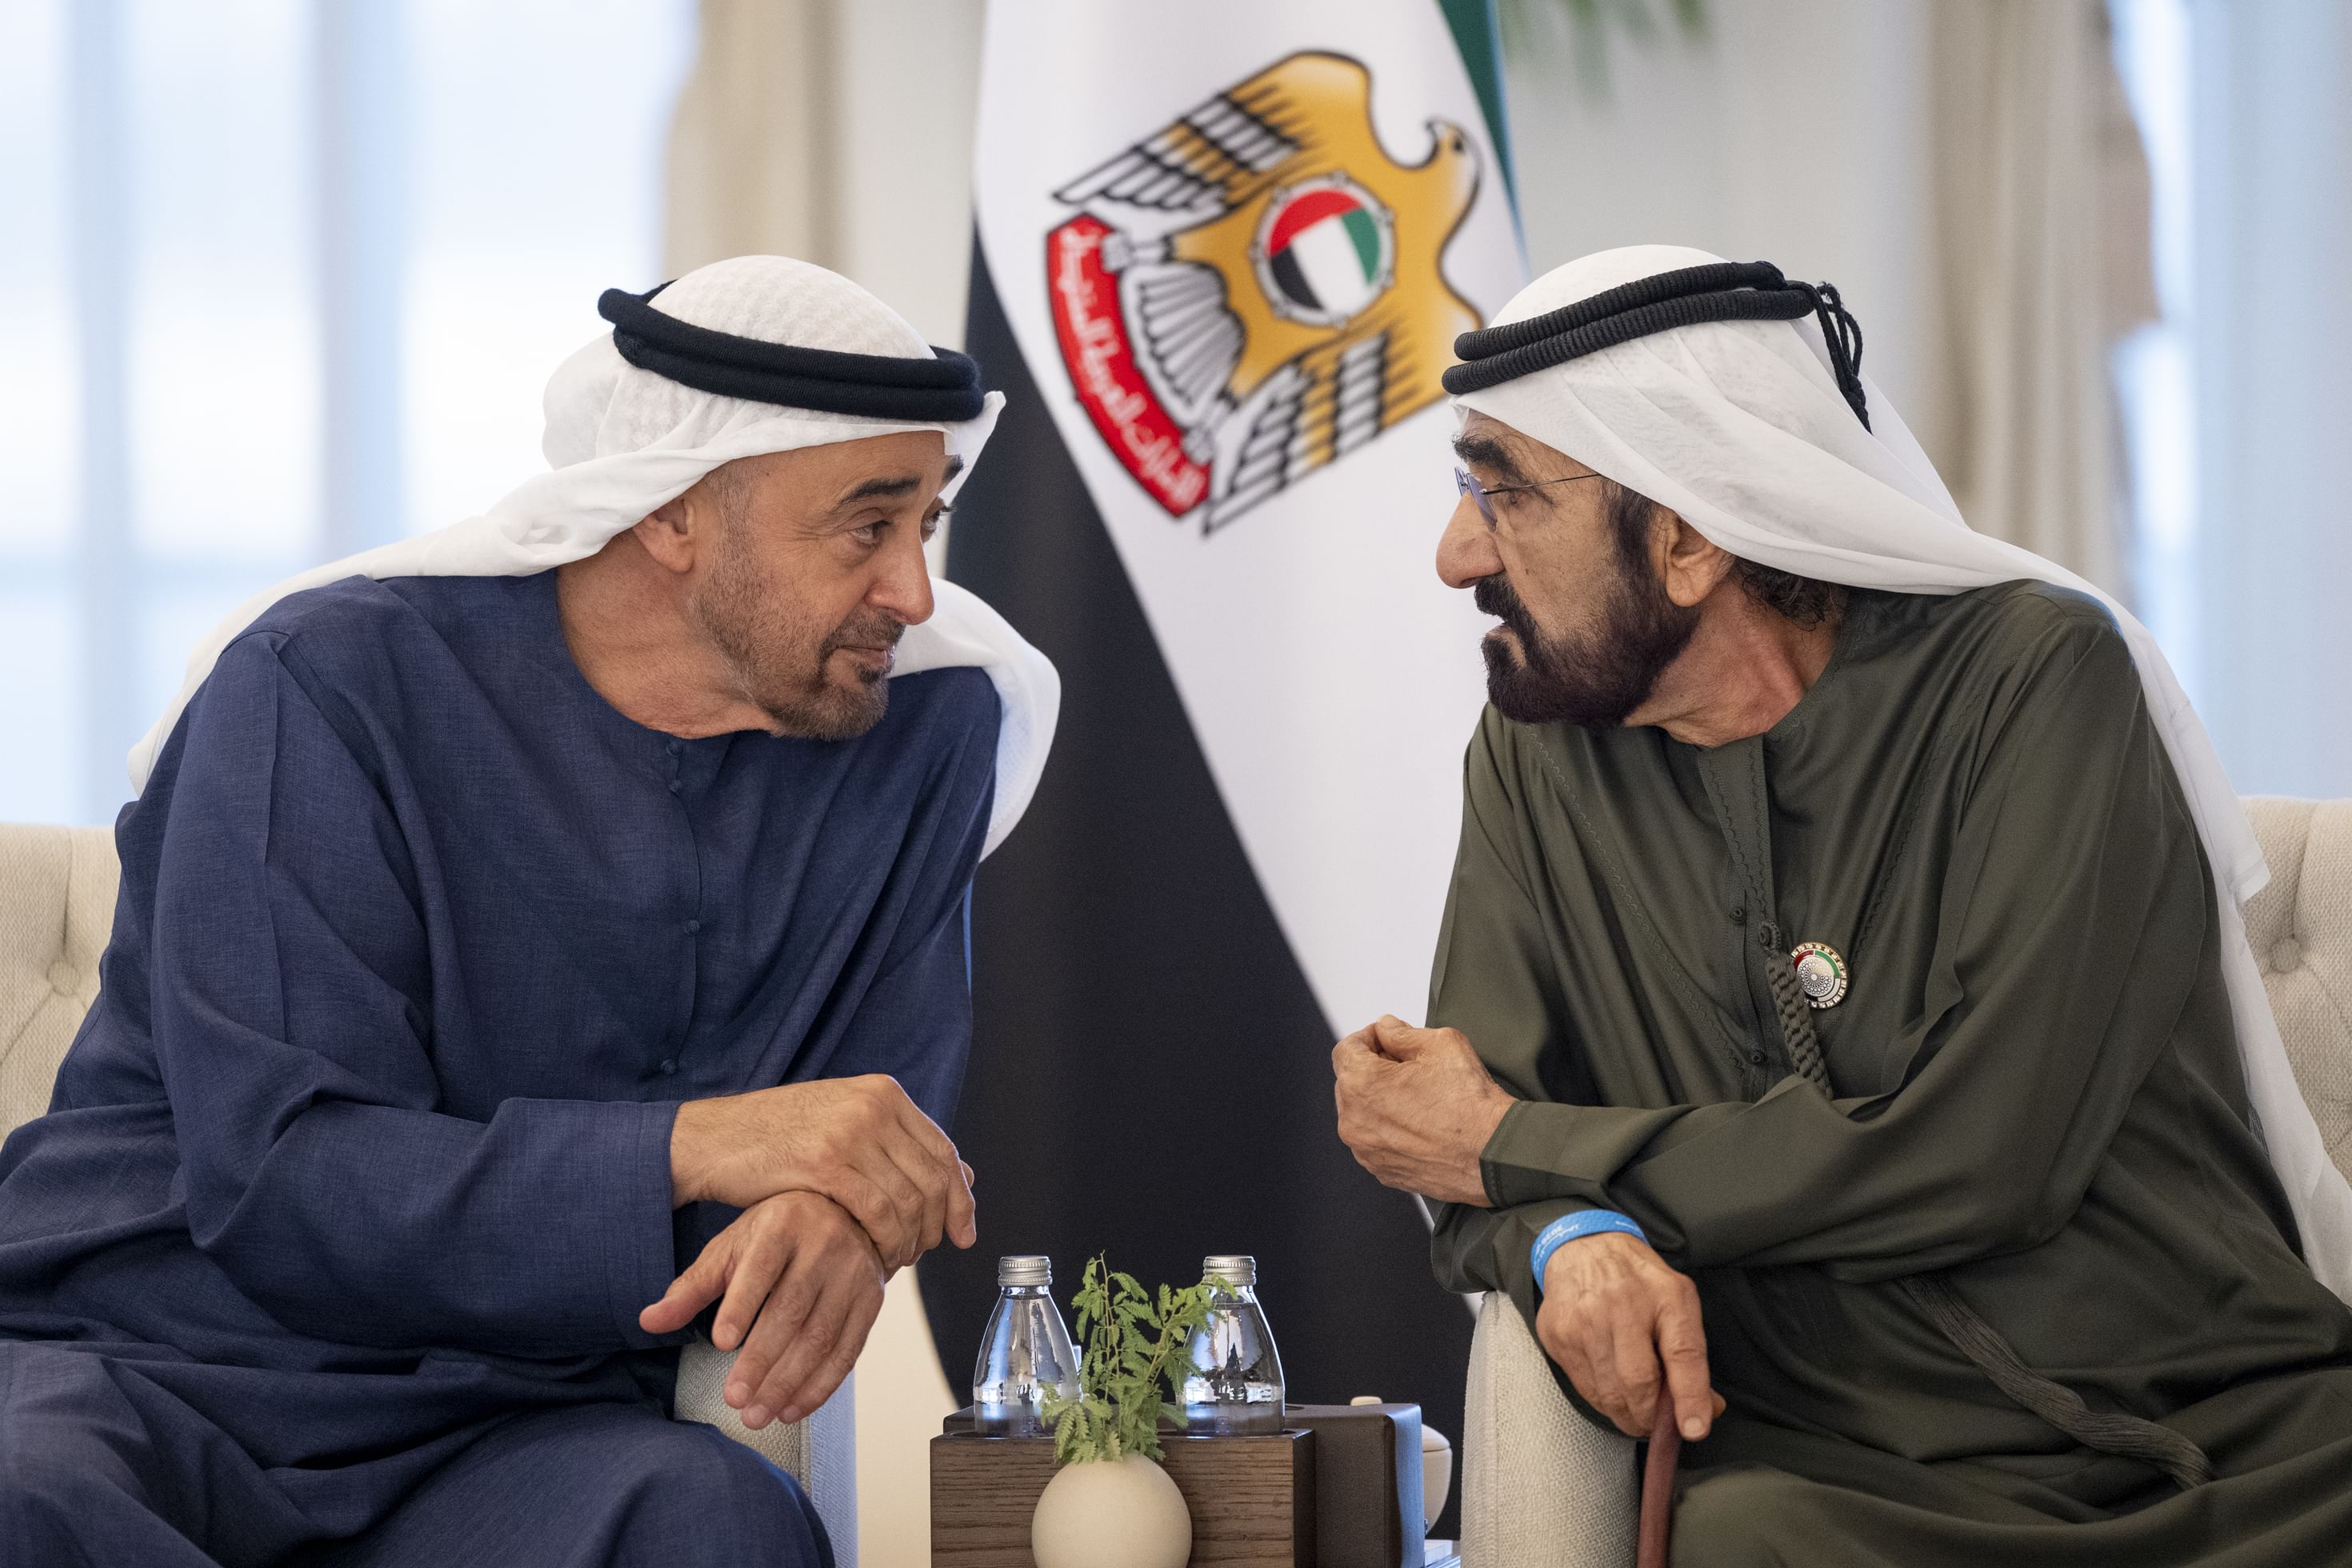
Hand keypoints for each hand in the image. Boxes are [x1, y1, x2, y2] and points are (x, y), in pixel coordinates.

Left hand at [639, 1191, 886, 1429]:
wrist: (847, 1214)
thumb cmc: (775, 1233)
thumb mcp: (730, 1248)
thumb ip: (692, 1287)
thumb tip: (647, 1322)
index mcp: (783, 1225)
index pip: (762, 1267)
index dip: (743, 1305)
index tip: (721, 1343)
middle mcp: (823, 1246)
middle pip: (792, 1310)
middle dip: (762, 1360)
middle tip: (735, 1399)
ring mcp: (852, 1275)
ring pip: (821, 1336)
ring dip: (789, 1382)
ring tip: (757, 1415)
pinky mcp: (871, 1301)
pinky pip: (849, 1350)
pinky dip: (821, 1385)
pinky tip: (792, 1410)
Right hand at [670, 1076, 976, 1270]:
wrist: (716, 1138)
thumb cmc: (779, 1136)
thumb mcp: (845, 1123)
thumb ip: (901, 1144)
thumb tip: (966, 1172)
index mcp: (883, 1091)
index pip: (943, 1150)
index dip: (960, 1197)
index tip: (964, 1232)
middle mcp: (873, 1106)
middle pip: (932, 1178)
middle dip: (937, 1224)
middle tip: (925, 1253)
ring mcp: (850, 1132)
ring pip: (907, 1200)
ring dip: (909, 1239)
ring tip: (896, 1259)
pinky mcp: (825, 1163)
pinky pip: (876, 1213)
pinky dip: (884, 1242)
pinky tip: (875, 1257)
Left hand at [1331, 1015, 1513, 1205]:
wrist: (1495, 1154)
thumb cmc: (1471, 1103)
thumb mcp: (1440, 1043)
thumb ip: (1401, 1032)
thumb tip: (1386, 1028)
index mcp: (1361, 1084)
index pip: (1346, 1049)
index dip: (1369, 1037)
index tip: (1388, 1039)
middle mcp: (1354, 1121)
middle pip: (1351, 1082)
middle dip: (1374, 1068)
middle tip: (1410, 1066)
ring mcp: (1366, 1151)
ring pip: (1362, 1113)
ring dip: (1381, 1100)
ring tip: (1419, 1097)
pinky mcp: (1382, 1171)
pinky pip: (1376, 1140)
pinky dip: (1390, 1128)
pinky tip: (1421, 1122)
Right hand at [1534, 1230, 1722, 1440]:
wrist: (1582, 1247)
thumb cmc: (1638, 1280)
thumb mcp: (1677, 1302)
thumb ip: (1692, 1354)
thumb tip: (1708, 1408)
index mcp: (1665, 1294)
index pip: (1682, 1352)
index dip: (1690, 1396)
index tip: (1695, 1429)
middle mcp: (1621, 1304)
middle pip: (1638, 1382)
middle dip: (1650, 1417)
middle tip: (1656, 1425)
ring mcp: (1584, 1321)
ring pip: (1608, 1393)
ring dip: (1626, 1415)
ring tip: (1635, 1411)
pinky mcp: (1558, 1336)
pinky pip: (1584, 1388)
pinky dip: (1603, 1401)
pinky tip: (1611, 1390)